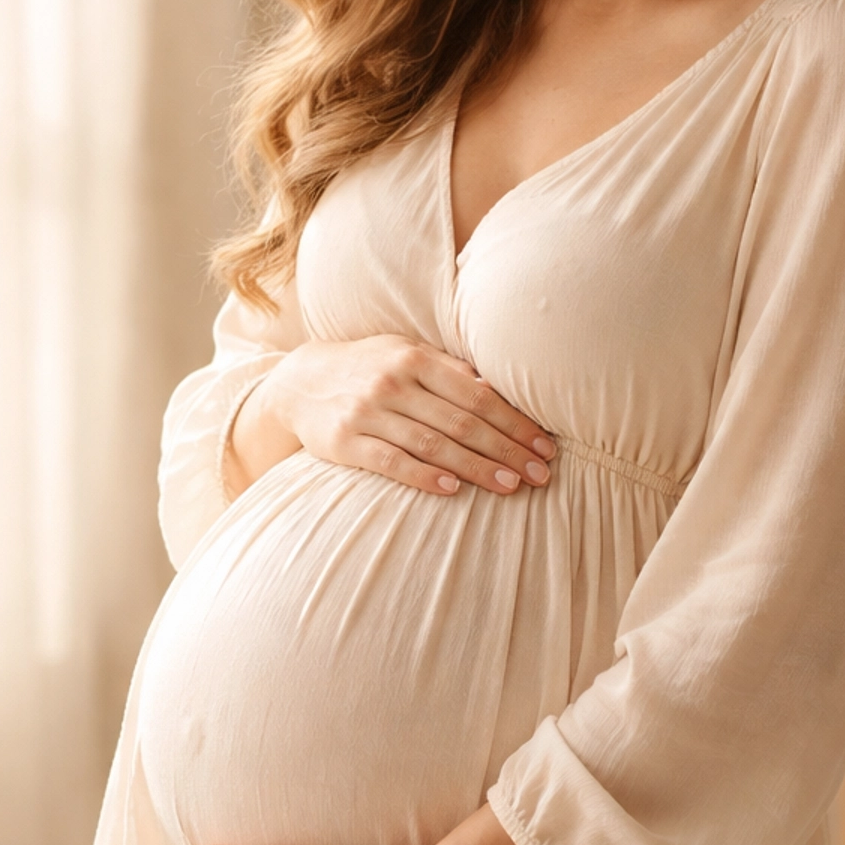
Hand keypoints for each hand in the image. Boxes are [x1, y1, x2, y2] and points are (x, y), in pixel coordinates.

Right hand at [229, 335, 555, 498]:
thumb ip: (448, 369)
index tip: (544, 446)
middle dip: (507, 450)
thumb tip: (499, 388)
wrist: (299, 383)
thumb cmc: (368, 369)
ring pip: (433, 444)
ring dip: (477, 468)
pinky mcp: (347, 442)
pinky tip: (452, 490)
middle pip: (462, 422)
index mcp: (415, 358)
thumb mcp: (404, 354)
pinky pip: (392, 462)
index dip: (516, 422)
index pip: (478, 395)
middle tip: (540, 474)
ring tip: (510, 486)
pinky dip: (423, 476)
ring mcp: (368, 412)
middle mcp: (393, 382)